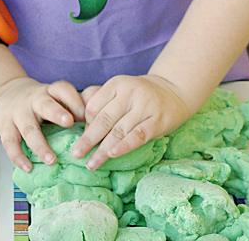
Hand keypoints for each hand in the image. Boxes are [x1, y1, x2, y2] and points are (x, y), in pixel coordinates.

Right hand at [0, 76, 85, 170]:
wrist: (4, 93)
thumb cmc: (36, 100)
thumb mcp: (53, 97)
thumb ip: (71, 107)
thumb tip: (95, 125)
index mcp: (49, 92)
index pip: (62, 89)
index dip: (75, 100)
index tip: (86, 114)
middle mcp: (34, 100)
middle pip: (45, 104)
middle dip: (57, 113)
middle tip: (69, 122)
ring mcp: (18, 113)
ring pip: (28, 127)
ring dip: (40, 145)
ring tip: (51, 160)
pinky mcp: (5, 126)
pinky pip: (10, 142)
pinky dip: (18, 156)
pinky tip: (28, 167)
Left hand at [70, 74, 191, 169]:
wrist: (172, 91)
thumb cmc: (137, 95)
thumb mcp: (118, 89)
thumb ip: (98, 98)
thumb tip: (76, 115)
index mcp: (116, 84)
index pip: (94, 106)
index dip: (86, 124)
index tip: (82, 137)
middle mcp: (129, 93)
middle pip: (104, 119)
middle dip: (88, 139)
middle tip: (76, 154)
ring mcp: (144, 106)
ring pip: (119, 131)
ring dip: (103, 150)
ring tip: (91, 164)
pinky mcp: (157, 120)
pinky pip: (138, 135)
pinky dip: (124, 146)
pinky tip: (112, 155)